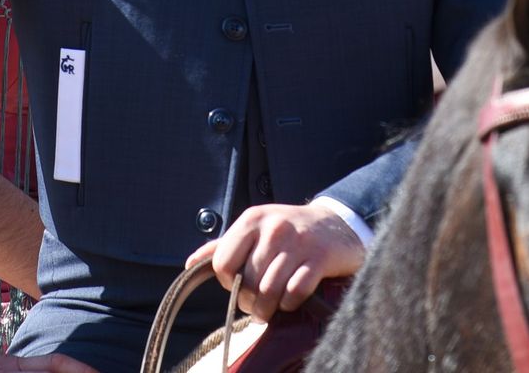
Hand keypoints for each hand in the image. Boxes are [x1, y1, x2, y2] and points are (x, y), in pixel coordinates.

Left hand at [183, 201, 365, 321]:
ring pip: (270, 289)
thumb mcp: (256, 228)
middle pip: (248, 280)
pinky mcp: (320, 257)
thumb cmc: (289, 230)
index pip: (223, 262)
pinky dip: (289, 303)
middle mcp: (274, 227)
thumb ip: (224, 246)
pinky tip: (290, 299)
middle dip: (249, 300)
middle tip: (256, 304)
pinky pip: (295, 291)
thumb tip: (190, 263)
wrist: (337, 223)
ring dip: (267, 308)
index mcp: (253, 219)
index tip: (239, 284)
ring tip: (269, 310)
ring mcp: (299, 242)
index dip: (228, 282)